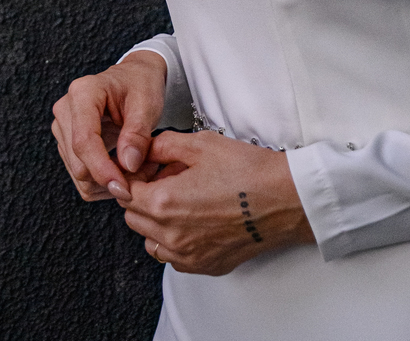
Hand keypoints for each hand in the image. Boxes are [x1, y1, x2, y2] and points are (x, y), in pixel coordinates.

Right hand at [52, 51, 167, 199]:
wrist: (134, 78)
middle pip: (79, 164)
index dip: (102, 169)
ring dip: (109, 182)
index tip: (124, 187)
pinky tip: (124, 169)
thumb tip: (128, 165)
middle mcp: (66, 110)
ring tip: (139, 169)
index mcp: (83, 93)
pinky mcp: (67, 144)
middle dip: (111, 177)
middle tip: (145, 172)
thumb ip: (137, 133)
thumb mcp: (148, 103)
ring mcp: (63, 129)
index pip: (84, 141)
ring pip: (80, 176)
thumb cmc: (141, 84)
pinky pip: (83, 178)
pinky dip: (104, 182)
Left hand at [115, 130, 314, 274]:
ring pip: (150, 242)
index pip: (126, 192)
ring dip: (155, 222)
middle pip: (133, 218)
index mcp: (164, 203)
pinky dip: (174, 241)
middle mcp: (171, 236)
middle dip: (142, 197)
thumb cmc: (247, 170)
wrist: (283, 199)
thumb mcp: (201, 143)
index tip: (148, 166)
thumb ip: (164, 145)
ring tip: (181, 200)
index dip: (135, 175)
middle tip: (165, 178)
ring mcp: (188, 256)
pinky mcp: (205, 266)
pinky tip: (195, 220)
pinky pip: (173, 258)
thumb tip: (147, 150)